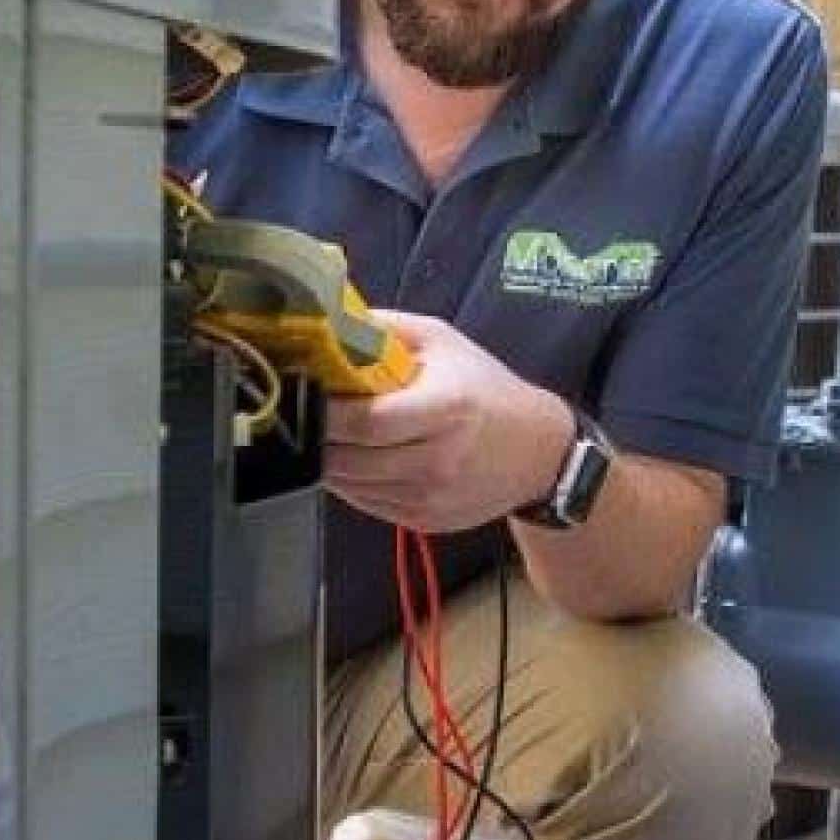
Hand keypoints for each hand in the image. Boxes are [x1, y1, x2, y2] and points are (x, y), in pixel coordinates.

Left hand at [323, 310, 572, 533]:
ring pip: (351, 487)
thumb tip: (330, 319)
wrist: (538, 452)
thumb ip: (387, 328)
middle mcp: (438, 459)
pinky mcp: (424, 521)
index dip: (325, 412)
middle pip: (350, 460)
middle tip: (301, 414)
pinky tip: (355, 457)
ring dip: (328, 462)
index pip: (366, 421)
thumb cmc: (486, 390)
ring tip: (326, 434)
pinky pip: (366, 504)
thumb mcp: (443, 342)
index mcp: (446, 409)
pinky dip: (350, 482)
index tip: (303, 393)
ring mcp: (430, 497)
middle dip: (317, 438)